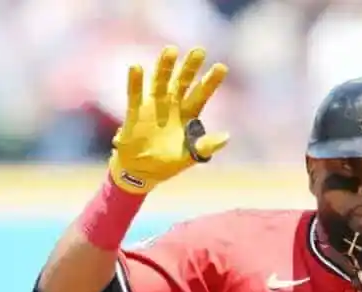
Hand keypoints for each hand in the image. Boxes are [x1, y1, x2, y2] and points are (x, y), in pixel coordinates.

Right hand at [109, 45, 230, 193]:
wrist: (142, 172)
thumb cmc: (168, 163)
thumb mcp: (190, 156)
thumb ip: (206, 145)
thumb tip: (227, 137)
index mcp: (188, 114)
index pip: (202, 94)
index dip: (211, 81)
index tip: (222, 67)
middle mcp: (172, 105)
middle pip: (182, 81)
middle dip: (190, 67)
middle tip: (199, 51)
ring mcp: (153, 106)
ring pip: (160, 81)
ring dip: (165, 67)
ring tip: (171, 50)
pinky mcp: (135, 112)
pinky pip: (135, 94)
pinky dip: (135, 82)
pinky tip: (137, 68)